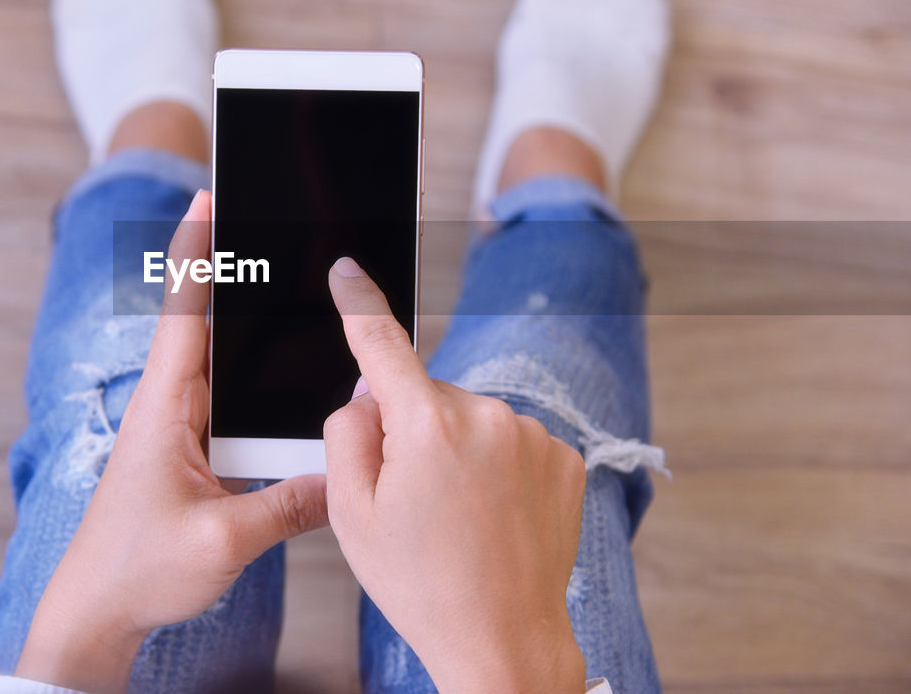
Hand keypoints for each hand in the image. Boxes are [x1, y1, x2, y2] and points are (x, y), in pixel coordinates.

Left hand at [15, 190, 327, 692]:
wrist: (96, 611)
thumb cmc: (138, 570)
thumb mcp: (225, 539)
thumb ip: (291, 504)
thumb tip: (347, 473)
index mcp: (165, 407)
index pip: (183, 310)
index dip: (196, 250)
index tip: (209, 195)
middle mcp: (170, 407)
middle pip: (208, 323)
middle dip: (236, 275)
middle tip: (275, 233)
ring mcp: (179, 431)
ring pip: (224, 367)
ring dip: (254, 336)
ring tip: (296, 302)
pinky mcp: (190, 457)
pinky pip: (231, 409)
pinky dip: (260, 391)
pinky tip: (295, 393)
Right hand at [323, 256, 587, 693]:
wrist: (503, 640)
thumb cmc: (422, 585)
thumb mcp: (349, 513)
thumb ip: (347, 433)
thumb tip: (369, 394)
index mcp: (427, 426)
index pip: (381, 342)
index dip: (358, 301)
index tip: (346, 271)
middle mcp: (487, 416)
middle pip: (426, 397)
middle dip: (412, 431)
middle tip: (413, 501)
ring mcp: (533, 435)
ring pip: (471, 421)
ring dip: (457, 451)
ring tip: (459, 519)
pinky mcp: (564, 457)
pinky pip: (511, 442)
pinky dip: (497, 467)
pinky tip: (493, 516)